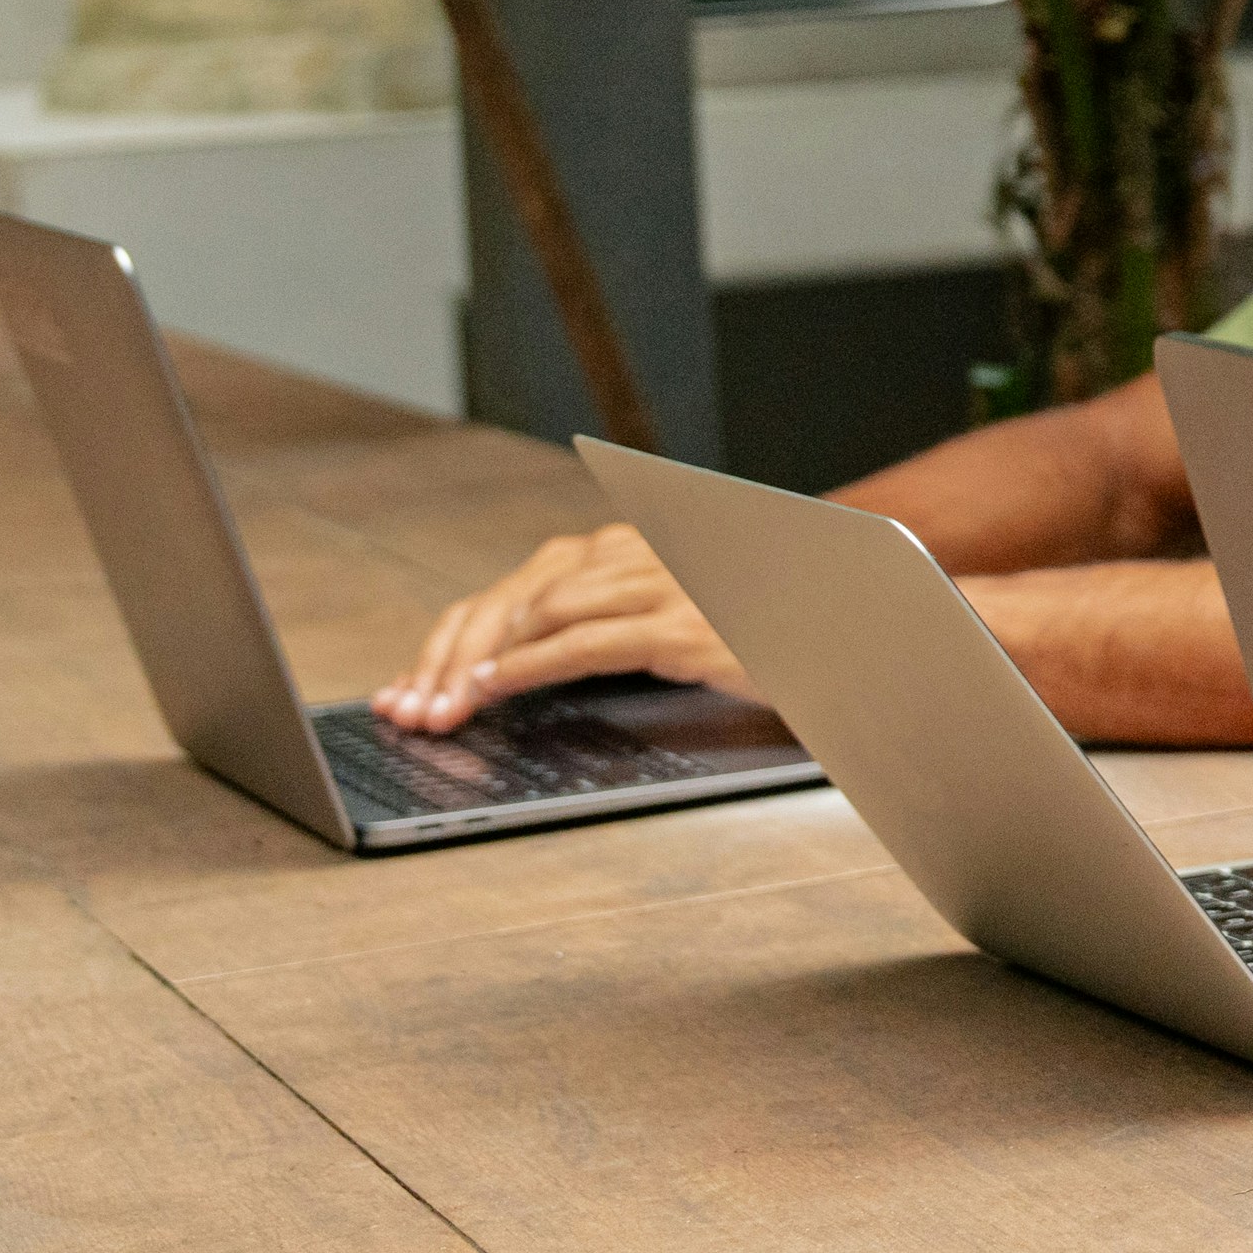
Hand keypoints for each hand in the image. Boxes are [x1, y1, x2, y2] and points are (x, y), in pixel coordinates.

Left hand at [373, 521, 749, 733]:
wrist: (840, 631)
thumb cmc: (753, 630)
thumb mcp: (668, 617)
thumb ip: (602, 622)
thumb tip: (509, 663)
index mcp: (625, 547)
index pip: (517, 589)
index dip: (454, 638)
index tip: (414, 684)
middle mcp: (636, 552)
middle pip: (514, 596)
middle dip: (451, 654)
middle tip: (412, 704)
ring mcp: (661, 584)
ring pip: (537, 613)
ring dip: (478, 664)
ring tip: (444, 703)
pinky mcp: (680, 625)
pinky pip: (581, 643)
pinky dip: (525, 666)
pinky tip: (492, 688)